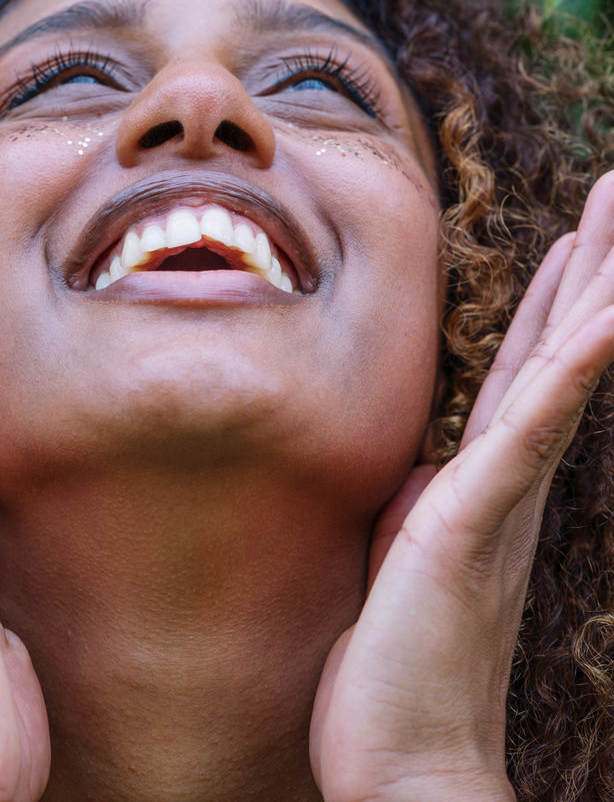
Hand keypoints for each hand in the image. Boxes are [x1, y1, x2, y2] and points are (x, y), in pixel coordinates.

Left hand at [309, 172, 613, 801]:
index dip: (554, 302)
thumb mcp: (402, 558)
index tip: (575, 239)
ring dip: (592, 287)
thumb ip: (426, 504)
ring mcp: (497, 496)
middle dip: (591, 267)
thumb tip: (428, 470)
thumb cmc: (395, 670)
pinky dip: (569, 369)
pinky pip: (528, 430)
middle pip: (557, 348)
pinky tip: (600, 319)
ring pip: (555, 367)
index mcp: (485, 480)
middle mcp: (506, 478)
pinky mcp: (472, 522)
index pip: (527, 370)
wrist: (406, 767)